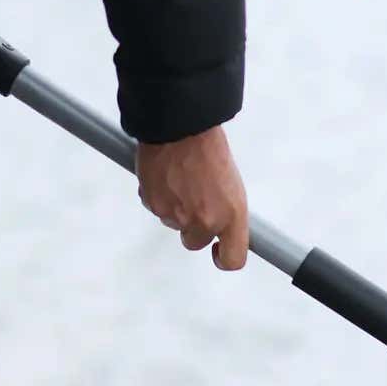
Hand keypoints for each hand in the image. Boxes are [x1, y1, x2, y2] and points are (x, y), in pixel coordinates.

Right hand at [135, 126, 248, 269]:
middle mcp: (204, 222)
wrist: (180, 125)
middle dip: (194, 226)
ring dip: (177, 208)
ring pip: (174, 223)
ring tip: (183, 178)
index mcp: (231, 216)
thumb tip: (222, 227)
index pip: (232, 260)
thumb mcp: (231, 184)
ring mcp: (176, 216)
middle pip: (196, 242)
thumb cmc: (207, 148)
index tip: (218, 250)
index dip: (223, 258)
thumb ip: (226, 212)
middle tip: (196, 199)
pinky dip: (160, 195)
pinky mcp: (154, 205)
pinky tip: (168, 175)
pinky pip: (157, 208)